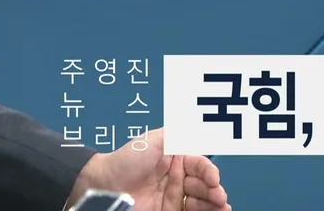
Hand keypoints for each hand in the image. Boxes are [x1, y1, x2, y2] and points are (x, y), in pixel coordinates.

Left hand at [67, 128, 230, 210]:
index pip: (200, 164)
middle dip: (214, 189)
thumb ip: (176, 133)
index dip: (209, 171)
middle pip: (203, 184)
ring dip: (213, 202)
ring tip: (221, 206)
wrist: (101, 186)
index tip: (213, 179)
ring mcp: (172, 196)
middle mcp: (177, 177)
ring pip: (200, 199)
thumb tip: (198, 122)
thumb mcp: (152, 140)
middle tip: (219, 196)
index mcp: (176, 158)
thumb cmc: (125, 160)